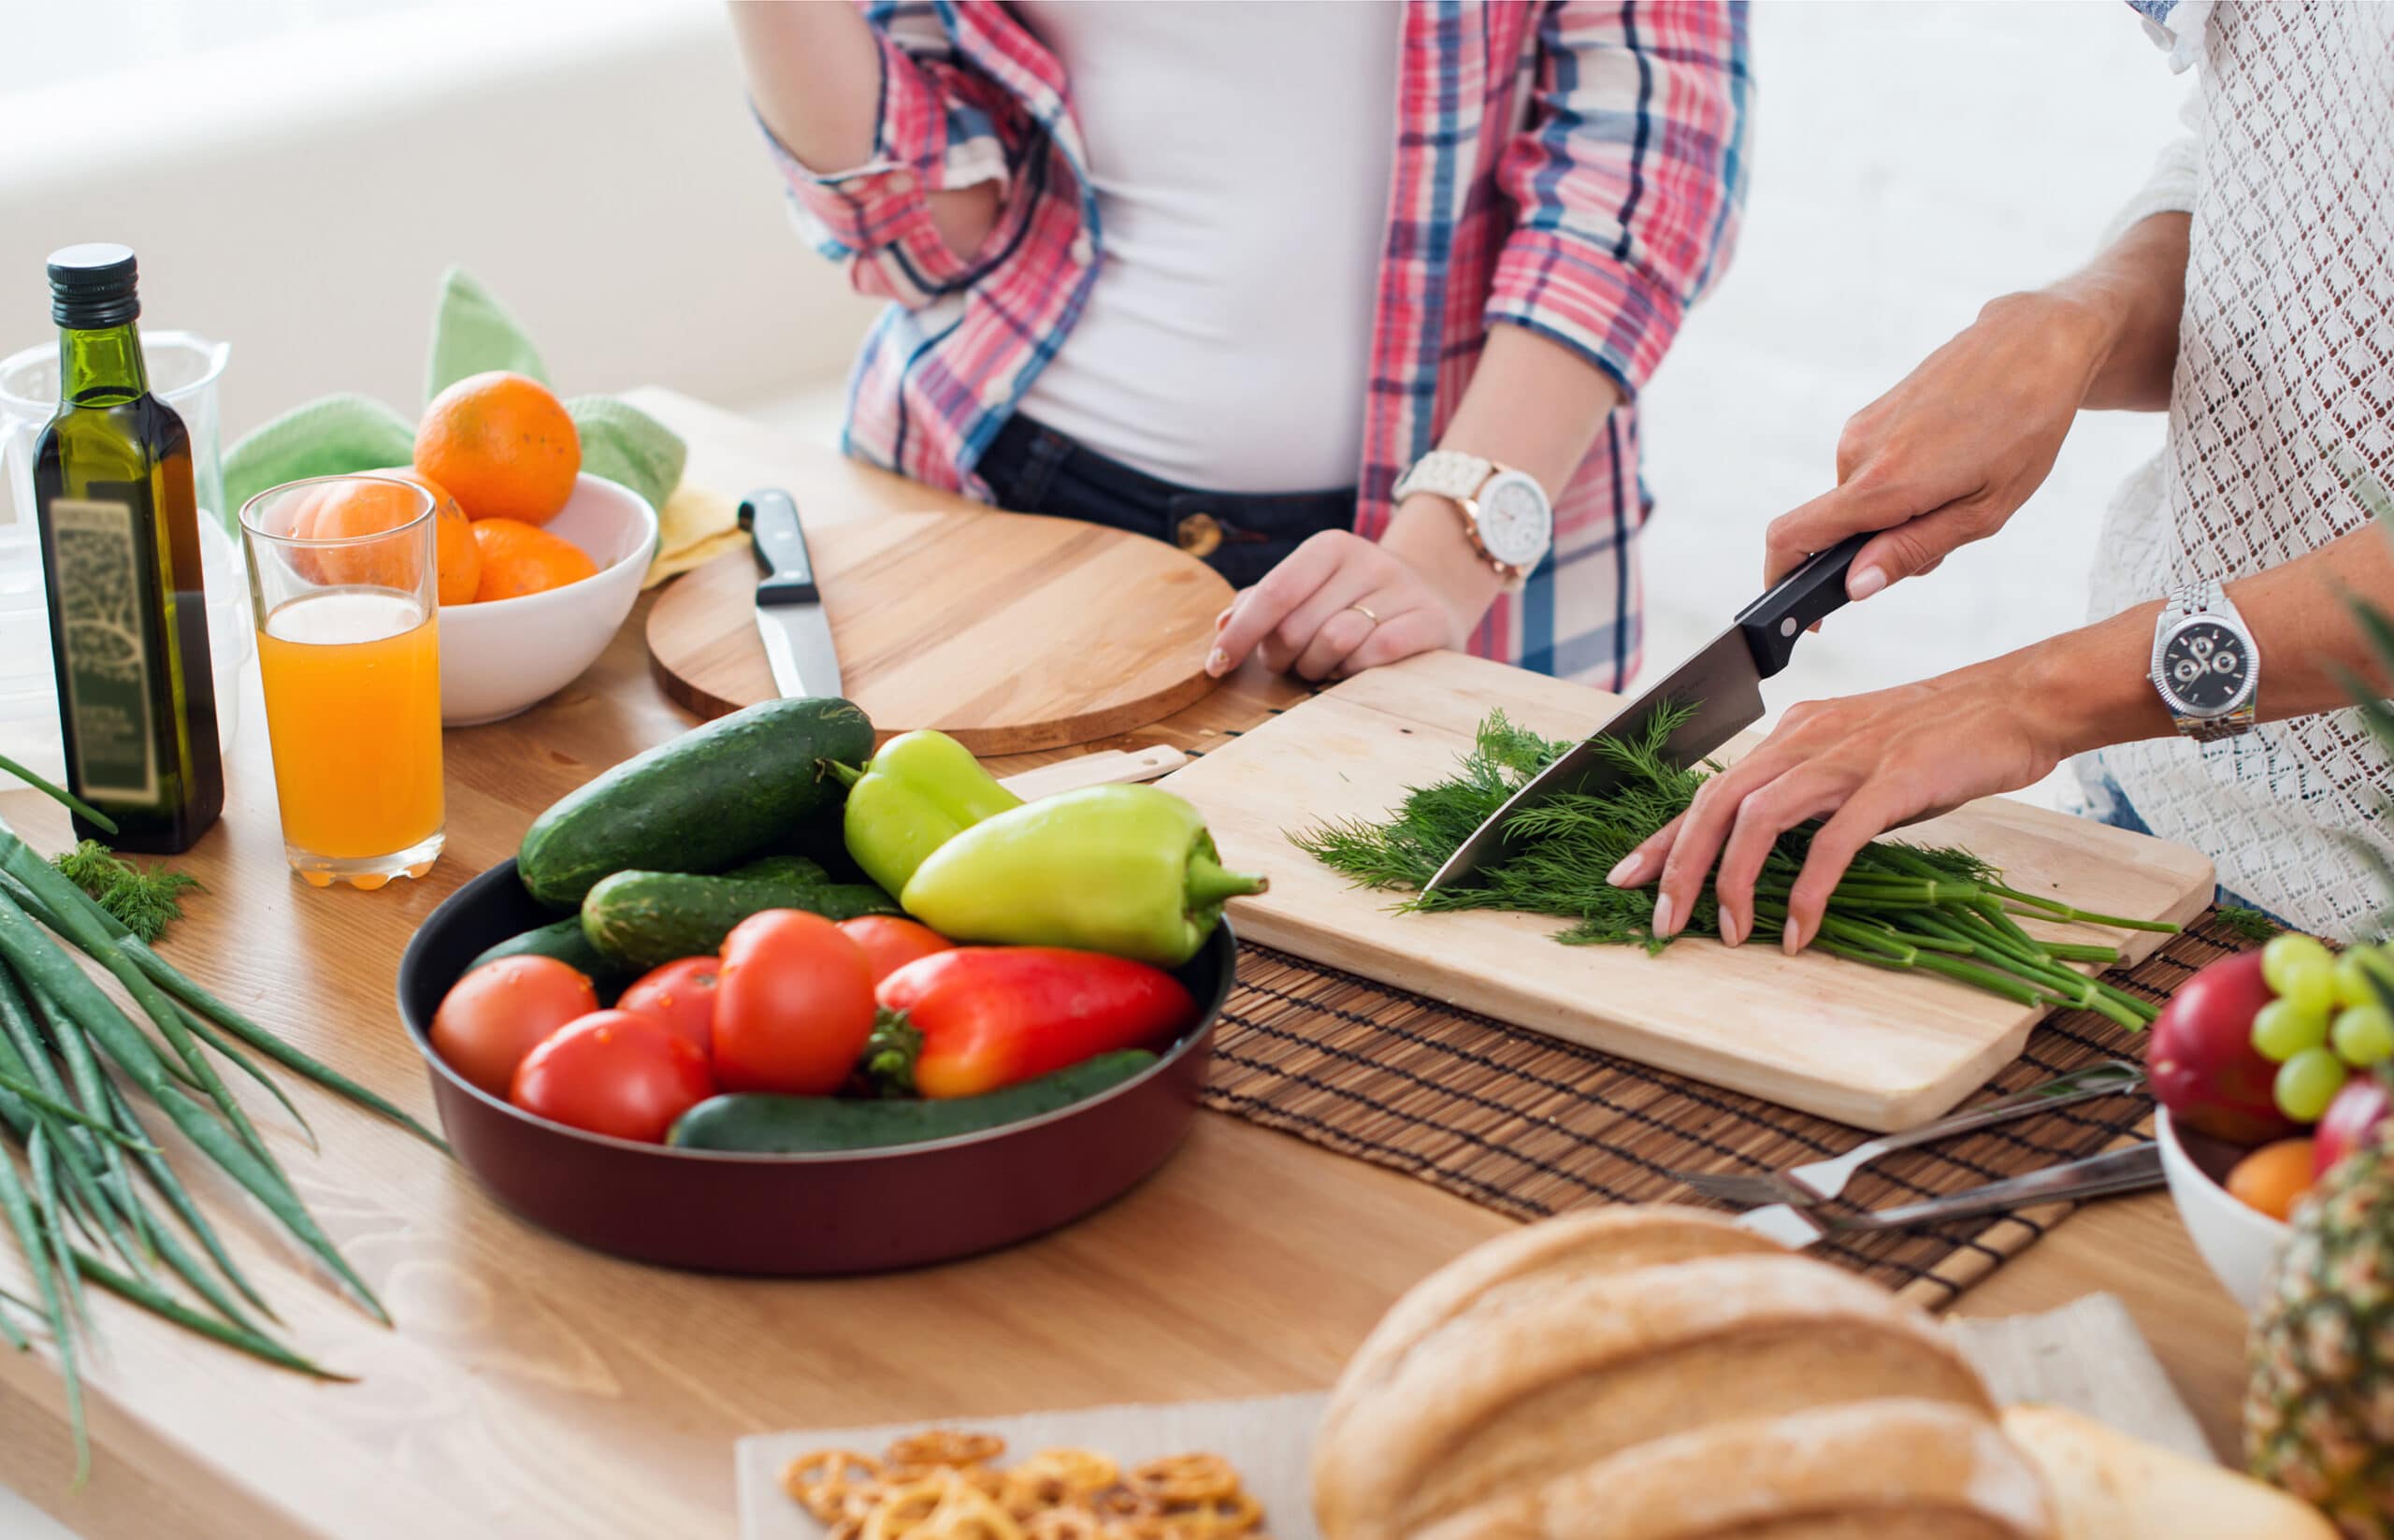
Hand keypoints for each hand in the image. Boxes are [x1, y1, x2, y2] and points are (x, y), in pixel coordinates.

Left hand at [1209, 498, 1499, 680]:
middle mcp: (1368, 559)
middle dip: (1282, 657)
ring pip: (1335, 642)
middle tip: (1292, 665)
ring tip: (1325, 668)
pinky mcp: (1431, 620)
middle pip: (1297, 625)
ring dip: (1319, 669)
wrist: (1434, 598)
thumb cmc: (1355, 602)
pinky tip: (1354, 672)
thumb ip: (1263, 604)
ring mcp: (1403, 589)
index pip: (1274, 592)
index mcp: (1330, 547)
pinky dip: (1355, 672)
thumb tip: (1222, 624)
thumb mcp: (1311, 591)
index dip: (1241, 633)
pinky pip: (1376, 656)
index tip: (1216, 666)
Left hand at [1602, 658, 2072, 954]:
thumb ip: (1814, 796)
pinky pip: (1832, 840)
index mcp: (1795, 732)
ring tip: (1728, 933)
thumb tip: (1772, 852)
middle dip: (1679, 865)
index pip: (1711, 788)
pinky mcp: (1892, 781)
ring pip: (1758, 817)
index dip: (1664, 836)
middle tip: (1664, 920)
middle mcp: (1807, 738)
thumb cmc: (1944, 738)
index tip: (1628, 877)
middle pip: (1717, 801)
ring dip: (1732, 879)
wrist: (2017, 702)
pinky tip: (1798, 929)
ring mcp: (1847, 757)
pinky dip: (1808, 890)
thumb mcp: (1859, 760)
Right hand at [1766, 290, 2115, 598]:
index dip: (1784, 583)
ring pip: (1855, 501)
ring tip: (1957, 490)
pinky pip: (1867, 472)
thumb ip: (1912, 550)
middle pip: (1834, 530)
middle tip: (1942, 538)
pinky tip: (1948, 463)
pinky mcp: (1870, 414)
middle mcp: (1857, 452)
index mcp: (1885, 482)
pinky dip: (1896, 487)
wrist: (2035, 342)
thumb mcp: (1984, 510)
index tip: (1806, 611)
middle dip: (1872, 551)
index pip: (1793, 538)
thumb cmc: (2026, 425)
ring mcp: (1860, 429)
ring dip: (1891, 517)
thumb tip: (1854, 586)